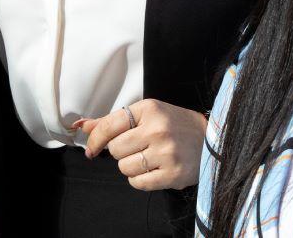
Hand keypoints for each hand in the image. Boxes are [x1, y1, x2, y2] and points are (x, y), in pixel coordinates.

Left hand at [75, 99, 207, 190]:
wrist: (211, 139)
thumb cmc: (173, 125)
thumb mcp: (146, 114)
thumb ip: (112, 121)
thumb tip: (81, 125)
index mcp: (148, 109)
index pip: (109, 125)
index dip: (95, 139)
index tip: (91, 148)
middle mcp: (157, 129)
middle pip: (115, 149)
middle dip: (120, 151)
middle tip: (136, 148)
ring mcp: (166, 152)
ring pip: (124, 167)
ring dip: (130, 166)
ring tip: (147, 158)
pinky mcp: (173, 174)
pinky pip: (138, 183)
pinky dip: (140, 180)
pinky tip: (152, 170)